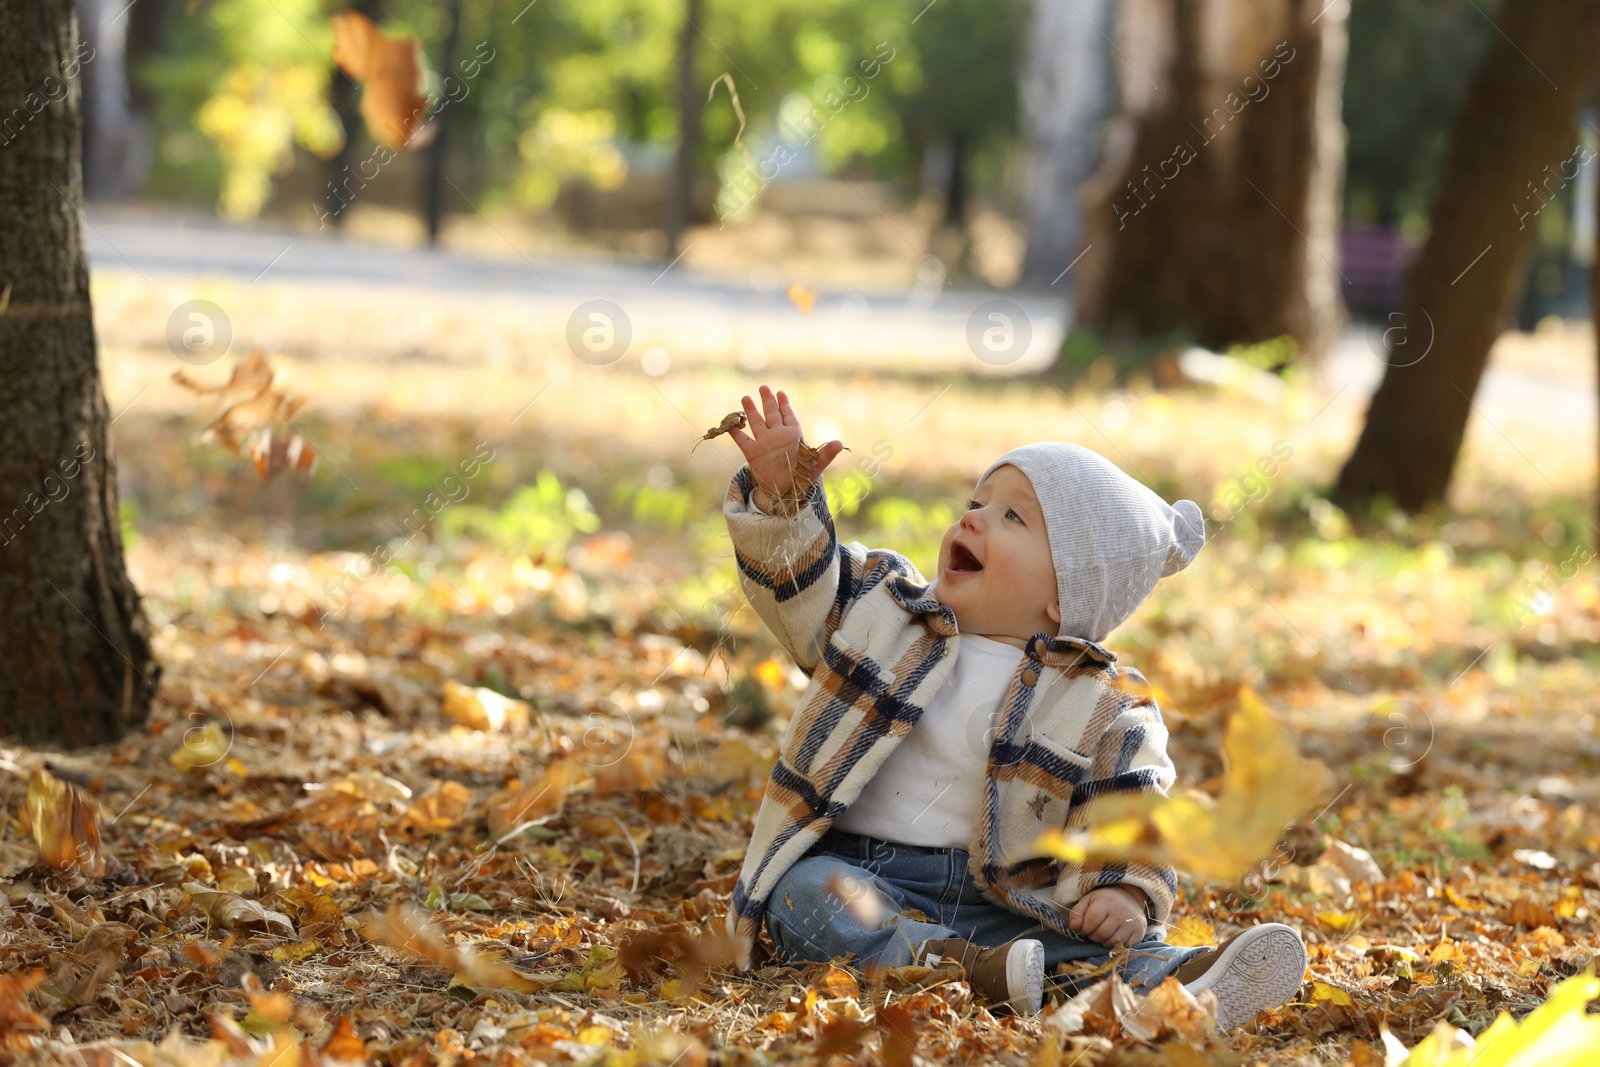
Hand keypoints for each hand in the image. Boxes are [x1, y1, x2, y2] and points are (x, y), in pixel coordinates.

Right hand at [727, 385, 844, 507]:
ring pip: (756, 423)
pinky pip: (743, 440)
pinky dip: (736, 433)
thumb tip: (839, 443)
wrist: (787, 492)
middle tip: (764, 387)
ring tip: (745, 398)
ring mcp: (764, 443)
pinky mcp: (753, 454)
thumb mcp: (816, 464)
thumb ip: (826, 453)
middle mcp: (777, 435)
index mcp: (793, 435)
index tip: (781, 393)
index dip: (784, 404)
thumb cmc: (803, 476)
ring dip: (751, 411)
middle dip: (768, 401)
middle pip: (771, 414)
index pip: (788, 415)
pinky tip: (730, 425)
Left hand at [1069, 885, 1148, 947]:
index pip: (1091, 921)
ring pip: (1111, 943)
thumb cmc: (1103, 901)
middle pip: (1101, 934)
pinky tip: (1114, 934)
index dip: (1085, 927)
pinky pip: (1122, 947)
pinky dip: (1115, 944)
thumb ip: (1077, 913)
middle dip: (1093, 935)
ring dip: (1103, 941)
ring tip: (1104, 932)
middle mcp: (1121, 912)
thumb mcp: (1088, 901)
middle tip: (1094, 929)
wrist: (1128, 898)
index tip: (1085, 926)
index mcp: (1106, 901)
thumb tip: (1073, 927)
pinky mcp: (1139, 933)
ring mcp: (1132, 923)